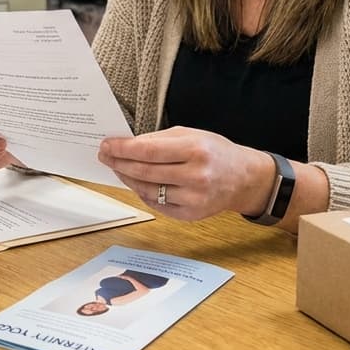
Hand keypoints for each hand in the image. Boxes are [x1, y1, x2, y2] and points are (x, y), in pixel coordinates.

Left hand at [98, 126, 274, 220]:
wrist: (244, 178)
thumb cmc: (215, 152)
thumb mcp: (191, 134)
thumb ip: (159, 139)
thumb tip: (127, 145)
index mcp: (195, 150)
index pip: (148, 151)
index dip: (123, 149)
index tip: (107, 145)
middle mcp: (195, 176)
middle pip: (144, 172)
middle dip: (119, 163)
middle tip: (105, 156)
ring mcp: (193, 199)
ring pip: (147, 190)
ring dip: (127, 179)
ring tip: (118, 168)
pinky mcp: (191, 214)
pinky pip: (157, 204)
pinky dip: (143, 193)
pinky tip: (136, 183)